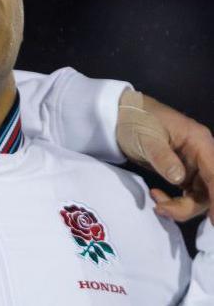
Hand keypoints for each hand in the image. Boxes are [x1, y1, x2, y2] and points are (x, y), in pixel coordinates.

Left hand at [115, 89, 213, 222]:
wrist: (120, 116)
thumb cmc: (136, 120)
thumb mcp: (146, 137)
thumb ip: (163, 157)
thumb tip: (179, 179)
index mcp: (200, 142)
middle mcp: (202, 155)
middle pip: (209, 190)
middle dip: (188, 205)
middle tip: (163, 209)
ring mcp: (193, 165)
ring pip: (199, 196)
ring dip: (180, 205)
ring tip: (157, 204)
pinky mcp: (182, 173)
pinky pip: (187, 194)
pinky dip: (173, 201)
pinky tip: (156, 196)